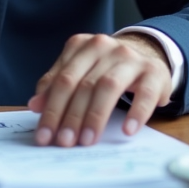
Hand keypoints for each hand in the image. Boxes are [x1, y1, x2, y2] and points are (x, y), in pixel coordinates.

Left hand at [27, 33, 171, 146]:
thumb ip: (56, 85)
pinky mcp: (153, 71)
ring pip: (108, 86)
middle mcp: (104, 47)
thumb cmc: (106, 69)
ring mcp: (130, 58)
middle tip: (63, 142)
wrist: (146, 56)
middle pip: (83, 84)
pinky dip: (136, 113)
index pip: (62, 79)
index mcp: (81, 46)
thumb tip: (35, 105)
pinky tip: (126, 131)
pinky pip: (145, 93)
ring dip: (95, 116)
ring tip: (87, 140)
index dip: (51, 109)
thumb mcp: (80, 72)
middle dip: (71, 116)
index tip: (44, 135)